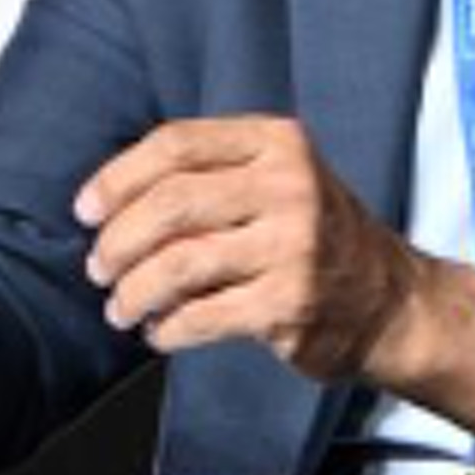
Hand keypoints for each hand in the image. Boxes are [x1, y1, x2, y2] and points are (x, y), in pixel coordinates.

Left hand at [74, 118, 474, 453]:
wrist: (388, 298)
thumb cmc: (315, 236)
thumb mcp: (280, 178)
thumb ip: (214, 173)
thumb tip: (112, 198)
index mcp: (280, 142)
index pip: (177, 144)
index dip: (118, 177)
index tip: (86, 209)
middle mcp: (290, 184)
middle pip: (170, 203)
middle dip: (116, 243)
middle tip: (99, 269)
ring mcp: (293, 244)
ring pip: (175, 265)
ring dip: (131, 295)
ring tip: (122, 309)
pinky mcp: (288, 302)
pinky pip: (197, 317)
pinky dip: (165, 330)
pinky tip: (163, 331)